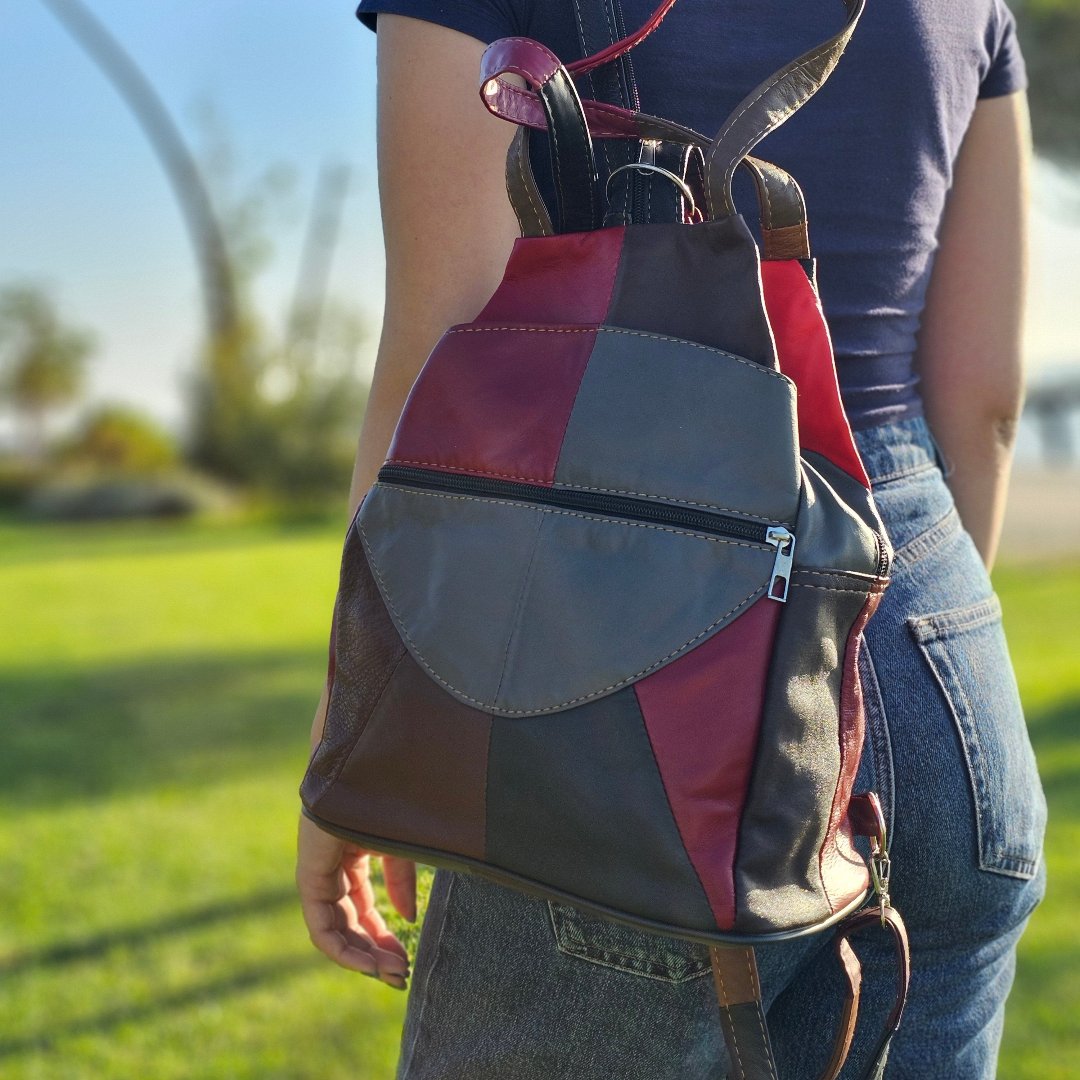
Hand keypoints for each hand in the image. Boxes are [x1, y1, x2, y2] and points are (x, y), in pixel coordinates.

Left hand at [296, 813, 416, 988]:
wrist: (364, 766)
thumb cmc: (384, 796)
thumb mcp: (398, 845)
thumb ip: (400, 881)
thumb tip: (407, 918)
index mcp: (352, 858)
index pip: (362, 910)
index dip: (383, 938)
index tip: (406, 961)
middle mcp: (332, 870)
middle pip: (350, 925)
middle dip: (375, 953)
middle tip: (400, 975)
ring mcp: (318, 874)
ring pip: (335, 930)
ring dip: (362, 957)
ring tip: (391, 972)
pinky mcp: (310, 876)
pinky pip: (321, 926)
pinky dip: (342, 949)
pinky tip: (368, 963)